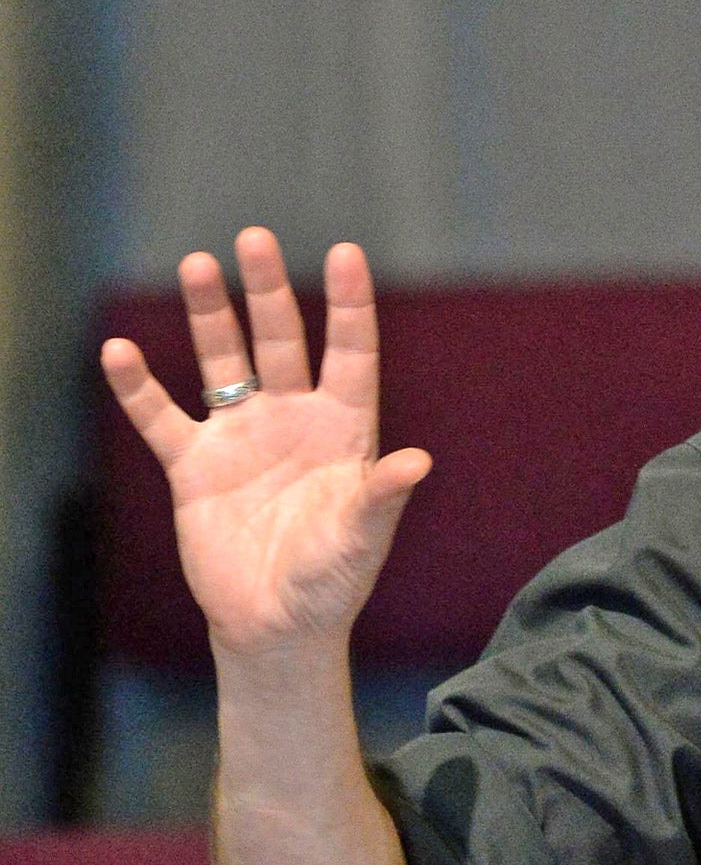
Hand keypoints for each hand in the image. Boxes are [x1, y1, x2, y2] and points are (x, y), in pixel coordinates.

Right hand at [100, 227, 430, 656]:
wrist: (278, 625)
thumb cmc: (333, 580)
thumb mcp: (362, 537)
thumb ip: (381, 496)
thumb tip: (416, 461)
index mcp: (344, 429)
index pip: (350, 353)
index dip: (350, 305)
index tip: (346, 253)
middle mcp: (292, 420)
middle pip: (281, 340)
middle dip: (269, 291)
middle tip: (255, 238)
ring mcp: (241, 437)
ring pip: (223, 361)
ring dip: (210, 316)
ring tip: (198, 264)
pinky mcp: (194, 466)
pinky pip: (161, 416)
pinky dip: (139, 386)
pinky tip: (120, 351)